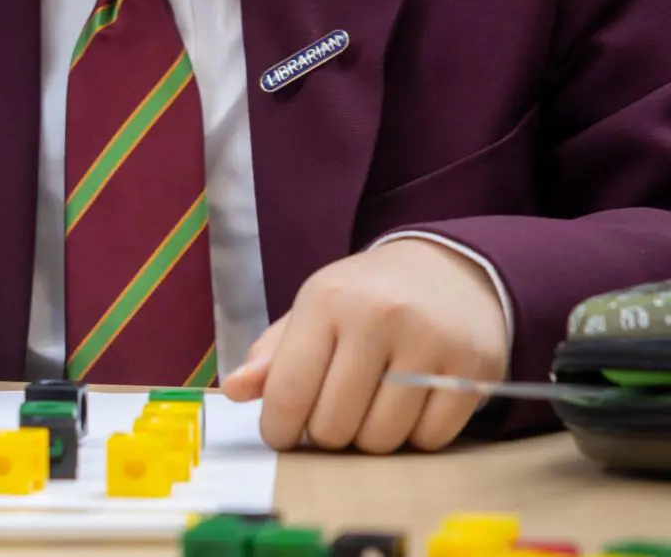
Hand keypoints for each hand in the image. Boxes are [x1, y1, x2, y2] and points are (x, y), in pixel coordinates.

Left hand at [223, 237, 508, 452]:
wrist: (451, 271)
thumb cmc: (367, 298)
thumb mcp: (314, 310)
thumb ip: (273, 354)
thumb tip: (235, 390)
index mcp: (327, 299)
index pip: (289, 390)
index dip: (278, 428)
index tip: (280, 436)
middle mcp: (379, 316)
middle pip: (335, 424)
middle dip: (326, 435)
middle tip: (331, 419)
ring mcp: (432, 342)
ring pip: (383, 438)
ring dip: (370, 439)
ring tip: (369, 410)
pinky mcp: (475, 369)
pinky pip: (431, 439)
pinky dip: (416, 438)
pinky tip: (410, 409)